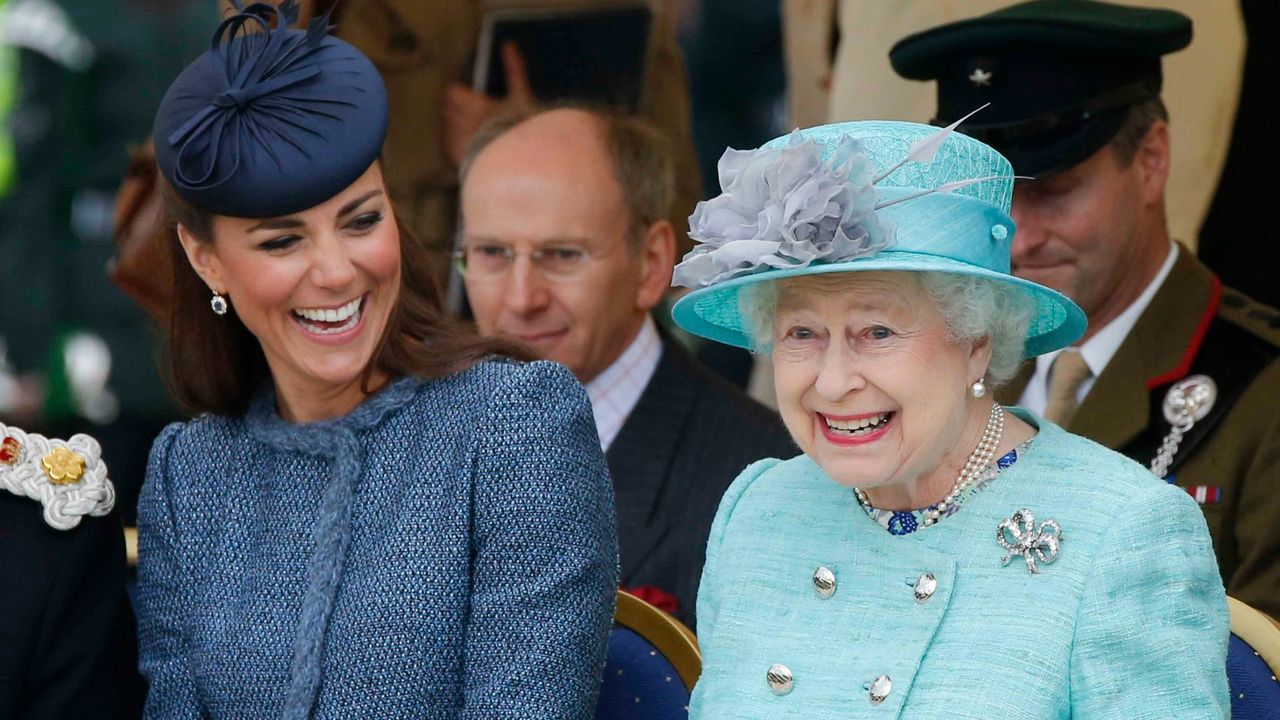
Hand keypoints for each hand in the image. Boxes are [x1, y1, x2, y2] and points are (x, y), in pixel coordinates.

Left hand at [442, 41, 533, 167]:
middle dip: (457, 111)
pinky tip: (469, 150)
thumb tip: (508, 44)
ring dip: (455, 128)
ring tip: (473, 135)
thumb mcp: (520, 97)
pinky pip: (446, 148)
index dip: (460, 94)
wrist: (511, 163)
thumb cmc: (517, 127)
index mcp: (468, 102)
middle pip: (447, 109)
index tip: (471, 99)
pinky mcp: (451, 158)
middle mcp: (454, 119)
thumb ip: (513, 69)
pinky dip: (455, 147)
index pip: (451, 91)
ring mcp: (451, 139)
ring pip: (445, 128)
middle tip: (475, 117)